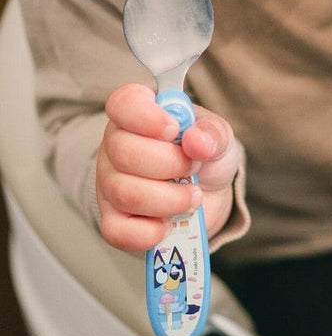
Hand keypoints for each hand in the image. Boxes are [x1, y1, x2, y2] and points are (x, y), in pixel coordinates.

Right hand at [96, 83, 239, 252]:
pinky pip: (119, 232)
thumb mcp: (218, 137)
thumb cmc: (204, 156)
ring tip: (192, 196)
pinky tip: (170, 222)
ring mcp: (109, 186)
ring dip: (171, 199)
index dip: (146, 116)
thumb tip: (197, 141)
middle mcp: (115, 147)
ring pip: (126, 194)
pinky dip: (153, 232)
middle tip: (193, 168)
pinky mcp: (113, 221)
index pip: (123, 103)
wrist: (208, 195)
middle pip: (125, 153)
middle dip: (172, 165)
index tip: (174, 129)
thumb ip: (212, 133)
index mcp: (138, 115)